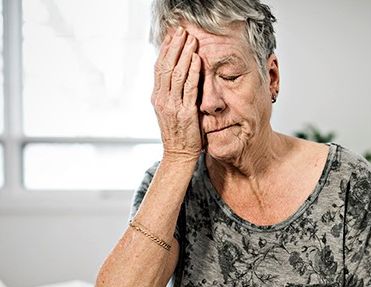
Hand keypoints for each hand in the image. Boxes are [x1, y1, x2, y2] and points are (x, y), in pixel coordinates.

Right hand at [151, 27, 201, 162]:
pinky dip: (193, 72)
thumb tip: (176, 75)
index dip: (165, 50)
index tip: (172, 36)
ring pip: (177, 74)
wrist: (178, 155)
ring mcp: (173, 106)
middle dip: (174, 47)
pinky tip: (197, 60)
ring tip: (191, 40)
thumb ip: (171, 94)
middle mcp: (162, 99)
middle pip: (166, 66)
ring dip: (185, 55)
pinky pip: (189, 88)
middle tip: (182, 31)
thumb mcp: (169, 111)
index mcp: (157, 97)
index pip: (159, 68)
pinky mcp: (185, 113)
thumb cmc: (177, 133)